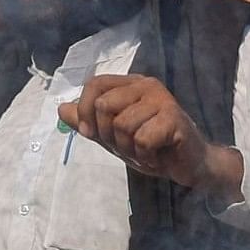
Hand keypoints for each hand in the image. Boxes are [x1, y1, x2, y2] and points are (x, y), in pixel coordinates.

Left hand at [66, 75, 239, 196]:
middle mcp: (145, 85)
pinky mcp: (174, 118)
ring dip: (128, 149)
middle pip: (105, 106)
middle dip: (109, 136)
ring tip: (144, 153)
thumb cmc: (153, 148)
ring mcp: (161, 100)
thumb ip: (88, 122)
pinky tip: (156, 157)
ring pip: (123, 125)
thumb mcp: (113, 136)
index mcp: (130, 84)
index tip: (90, 133)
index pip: (95, 84)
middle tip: (127, 147)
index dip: (85, 111)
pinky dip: (145, 156)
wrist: (189, 166)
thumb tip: (60, 109)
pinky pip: (142, 139)